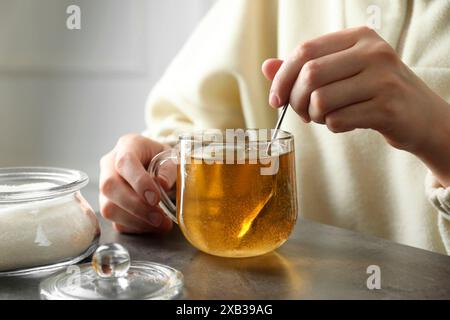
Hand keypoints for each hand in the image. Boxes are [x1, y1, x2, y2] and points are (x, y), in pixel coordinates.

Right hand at [99, 134, 173, 233]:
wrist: (156, 165)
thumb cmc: (162, 159)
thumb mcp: (172, 157)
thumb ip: (169, 169)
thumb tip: (162, 184)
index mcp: (128, 146)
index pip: (125, 162)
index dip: (138, 181)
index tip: (155, 198)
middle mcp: (110, 165)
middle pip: (110, 186)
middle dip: (136, 206)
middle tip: (159, 217)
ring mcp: (105, 187)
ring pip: (108, 208)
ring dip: (136, 220)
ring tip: (160, 223)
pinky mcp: (109, 205)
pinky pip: (115, 221)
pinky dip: (136, 227)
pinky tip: (153, 226)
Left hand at [262, 26, 449, 185]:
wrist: (421, 116)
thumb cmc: (374, 92)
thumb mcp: (342, 73)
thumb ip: (304, 68)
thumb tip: (266, 66)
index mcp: (358, 37)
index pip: (305, 51)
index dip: (282, 78)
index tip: (275, 100)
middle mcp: (373, 52)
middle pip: (310, 75)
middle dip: (296, 101)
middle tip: (303, 113)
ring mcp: (383, 79)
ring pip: (321, 100)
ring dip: (314, 116)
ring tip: (326, 117)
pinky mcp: (387, 108)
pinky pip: (337, 120)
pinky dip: (332, 127)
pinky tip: (344, 123)